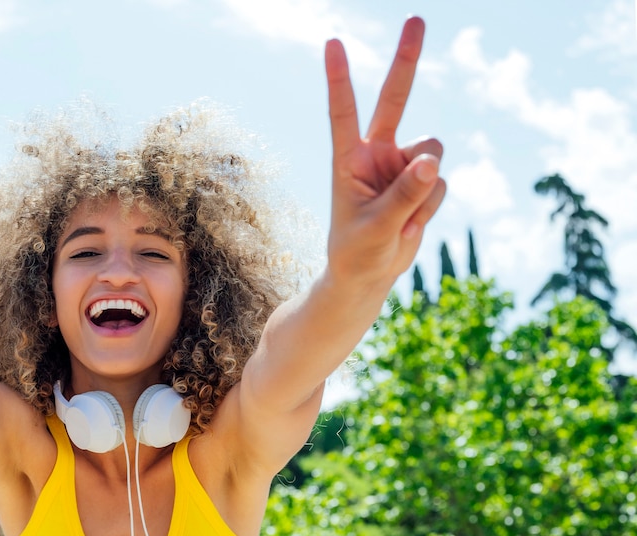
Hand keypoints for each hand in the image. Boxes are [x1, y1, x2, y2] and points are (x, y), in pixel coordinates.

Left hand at [324, 16, 445, 291]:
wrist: (368, 274)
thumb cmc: (356, 251)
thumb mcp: (375, 228)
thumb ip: (402, 196)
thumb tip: (431, 162)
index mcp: (349, 159)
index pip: (343, 113)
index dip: (339, 79)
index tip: (332, 43)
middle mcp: (377, 153)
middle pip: (395, 100)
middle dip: (406, 60)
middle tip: (416, 18)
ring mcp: (402, 165)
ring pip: (432, 155)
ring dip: (423, 188)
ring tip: (401, 217)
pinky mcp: (423, 181)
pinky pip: (440, 184)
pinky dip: (430, 206)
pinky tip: (411, 222)